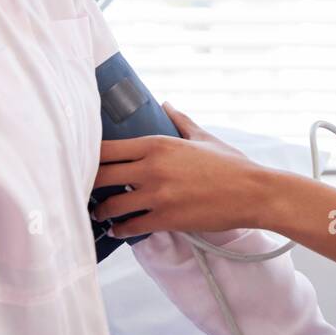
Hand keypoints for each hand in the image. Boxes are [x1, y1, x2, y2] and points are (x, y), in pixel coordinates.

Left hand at [91, 102, 269, 238]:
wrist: (252, 193)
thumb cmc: (230, 165)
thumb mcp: (203, 137)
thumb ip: (180, 121)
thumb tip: (166, 105)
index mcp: (157, 144)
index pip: (107, 148)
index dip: (89, 156)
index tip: (84, 162)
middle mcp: (151, 168)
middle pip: (100, 176)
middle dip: (89, 184)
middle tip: (86, 189)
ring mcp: (157, 195)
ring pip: (111, 205)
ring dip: (101, 212)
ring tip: (99, 213)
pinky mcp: (165, 218)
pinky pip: (130, 226)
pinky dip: (121, 229)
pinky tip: (119, 229)